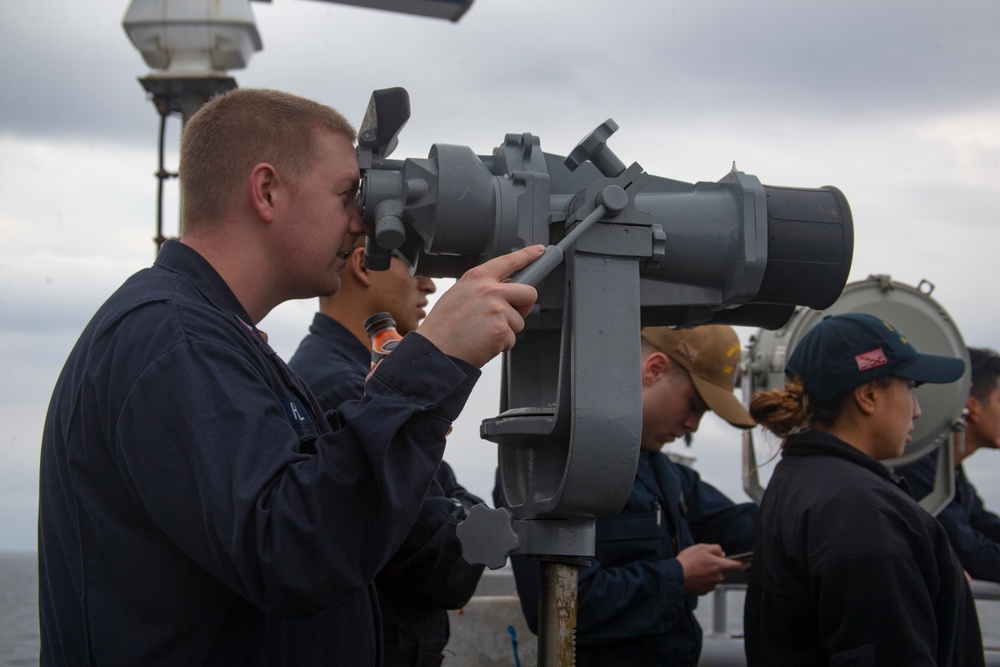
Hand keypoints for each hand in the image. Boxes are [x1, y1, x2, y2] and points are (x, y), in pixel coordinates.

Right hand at [416, 245, 543, 366]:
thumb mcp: (457, 295)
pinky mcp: (502, 330)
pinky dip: (501, 345)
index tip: (539, 250)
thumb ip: (481, 290)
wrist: (434, 352)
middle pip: (528, 293)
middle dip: (523, 307)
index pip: (508, 261)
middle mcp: (489, 290)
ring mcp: (497, 310)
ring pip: (519, 321)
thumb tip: (502, 292)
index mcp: (477, 278)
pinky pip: (512, 339)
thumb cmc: (442, 328)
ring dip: (506, 331)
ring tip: (482, 333)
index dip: (528, 255)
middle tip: (505, 317)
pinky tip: (482, 343)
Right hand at [676, 543, 747, 594]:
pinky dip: (703, 579)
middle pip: (723, 571)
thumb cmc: (688, 562)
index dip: (744, 564)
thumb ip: (715, 548)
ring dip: (709, 573)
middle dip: (717, 566)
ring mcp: (712, 585)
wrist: (676, 576)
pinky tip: (694, 575)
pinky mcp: (704, 591)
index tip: (747, 563)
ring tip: (696, 568)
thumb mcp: (701, 547)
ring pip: (715, 577)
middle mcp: (718, 577)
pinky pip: (707, 584)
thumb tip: (721, 553)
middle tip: (705, 561)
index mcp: (720, 566)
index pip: (738, 566)